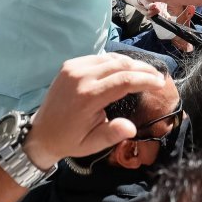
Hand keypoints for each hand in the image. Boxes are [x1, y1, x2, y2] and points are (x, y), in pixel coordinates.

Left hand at [22, 54, 165, 169]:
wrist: (40, 133)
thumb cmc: (70, 140)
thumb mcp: (92, 144)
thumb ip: (112, 134)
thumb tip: (131, 128)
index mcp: (88, 97)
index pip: (124, 81)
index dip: (145, 80)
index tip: (160, 83)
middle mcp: (81, 77)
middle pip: (121, 65)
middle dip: (143, 69)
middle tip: (158, 75)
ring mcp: (74, 68)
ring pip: (111, 58)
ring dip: (131, 63)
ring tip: (145, 71)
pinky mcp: (70, 64)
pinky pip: (99, 58)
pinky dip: (115, 61)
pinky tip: (125, 68)